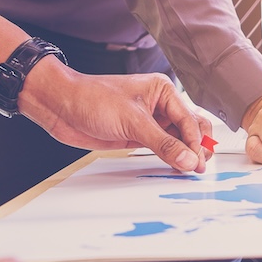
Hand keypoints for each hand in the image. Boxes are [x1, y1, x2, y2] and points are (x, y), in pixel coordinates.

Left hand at [26, 65, 210, 173]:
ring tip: (190, 170)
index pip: (189, 119)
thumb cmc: (92, 98)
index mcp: (163, 91)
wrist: (61, 107)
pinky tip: (176, 166)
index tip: (197, 162)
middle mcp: (160, 105)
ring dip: (184, 154)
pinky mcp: (138, 135)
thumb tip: (187, 159)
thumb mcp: (132, 121)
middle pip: (189, 129)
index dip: (195, 142)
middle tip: (199, 167)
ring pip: (177, 140)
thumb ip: (162, 143)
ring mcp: (149, 122)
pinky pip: (161, 148)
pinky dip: (170, 157)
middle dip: (196, 147)